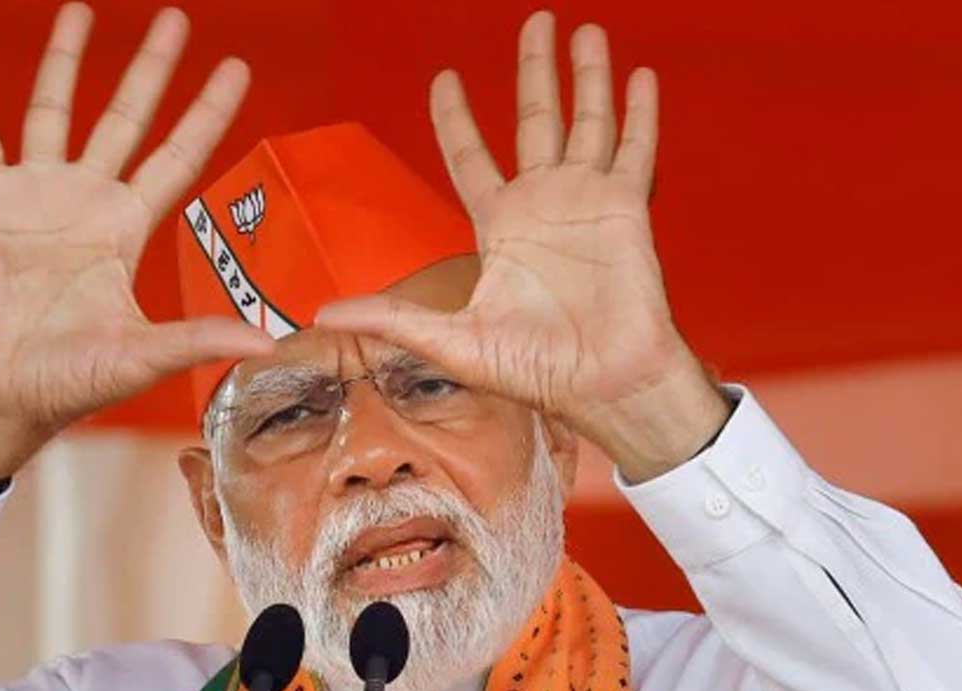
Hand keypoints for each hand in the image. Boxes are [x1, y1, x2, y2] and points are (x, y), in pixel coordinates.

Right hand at [0, 3, 271, 478]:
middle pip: (126, 119)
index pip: (179, 156)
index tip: (235, 67)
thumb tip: (265, 341)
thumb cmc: (64, 384)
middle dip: (151, 69)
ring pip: (54, 112)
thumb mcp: (137, 359)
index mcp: (125, 229)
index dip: (206, 112)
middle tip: (175, 18)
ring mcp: (34, 197)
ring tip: (81, 10)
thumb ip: (194, 340)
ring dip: (67, 62)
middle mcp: (85, 202)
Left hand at [316, 12, 726, 478]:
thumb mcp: (452, 342)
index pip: (471, 157)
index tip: (445, 78)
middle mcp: (543, 204)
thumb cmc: (536, 371)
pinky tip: (636, 77)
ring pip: (585, 122)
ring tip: (585, 30)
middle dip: (534, 71)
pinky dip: (637, 115)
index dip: (456, 119)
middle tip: (536, 23)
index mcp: (500, 226)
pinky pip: (633, 151)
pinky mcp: (626, 209)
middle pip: (535, 119)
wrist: (602, 385)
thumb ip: (393, 320)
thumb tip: (324, 314)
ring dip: (586, 76)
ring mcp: (587, 202)